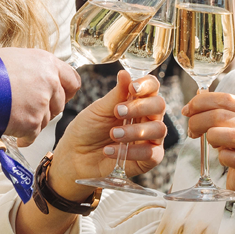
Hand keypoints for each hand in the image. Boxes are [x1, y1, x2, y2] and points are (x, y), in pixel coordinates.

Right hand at [0, 48, 81, 144]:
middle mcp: (49, 82)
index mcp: (46, 63)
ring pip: (46, 120)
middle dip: (47, 109)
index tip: (62, 97)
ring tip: (13, 117)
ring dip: (33, 122)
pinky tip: (14, 133)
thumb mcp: (15, 57)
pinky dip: (24, 137)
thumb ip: (33, 68)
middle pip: (59, 103)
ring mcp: (42, 103)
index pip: (72, 80)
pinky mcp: (32, 122)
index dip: (67, 91)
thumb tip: (35, 77)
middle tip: (30, 110)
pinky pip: (33, 135)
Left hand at [48, 71, 166, 199]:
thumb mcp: (99, 110)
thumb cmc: (87, 130)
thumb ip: (116, 95)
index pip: (152, 87)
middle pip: (160, 106)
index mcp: (136, 101)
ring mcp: (149, 139)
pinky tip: (110, 150)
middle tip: (118, 112)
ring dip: (135, 131)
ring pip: (159, 129)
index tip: (132, 88)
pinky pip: (152, 153)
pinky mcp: (147, 160)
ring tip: (112, 134)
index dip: (146, 85)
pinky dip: (132, 152)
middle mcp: (146, 118)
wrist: (75, 157)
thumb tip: (125, 73)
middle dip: (140, 107)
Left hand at [183, 90, 234, 198]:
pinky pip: (234, 159)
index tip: (187, 110)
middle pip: (221, 115)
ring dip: (212, 137)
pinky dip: (223, 157)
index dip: (201, 102)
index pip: (225, 98)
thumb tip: (195, 100)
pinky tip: (222, 158)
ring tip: (210, 143)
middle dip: (198, 121)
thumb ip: (219, 111)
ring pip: (230, 135)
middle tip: (192, 131)